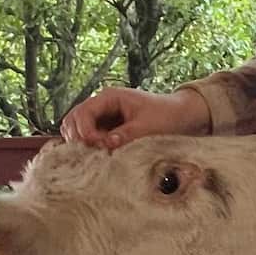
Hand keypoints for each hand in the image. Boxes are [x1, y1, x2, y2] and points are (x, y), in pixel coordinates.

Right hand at [60, 87, 210, 148]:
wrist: (182, 116)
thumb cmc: (167, 116)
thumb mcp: (147, 127)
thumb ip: (124, 135)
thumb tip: (103, 145)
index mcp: (109, 97)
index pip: (83, 113)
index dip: (85, 131)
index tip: (97, 146)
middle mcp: (101, 105)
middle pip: (73, 121)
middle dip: (79, 138)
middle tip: (95, 153)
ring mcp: (102, 117)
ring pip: (77, 130)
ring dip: (82, 144)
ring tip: (99, 155)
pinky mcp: (107, 129)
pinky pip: (89, 138)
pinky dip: (90, 148)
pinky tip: (101, 157)